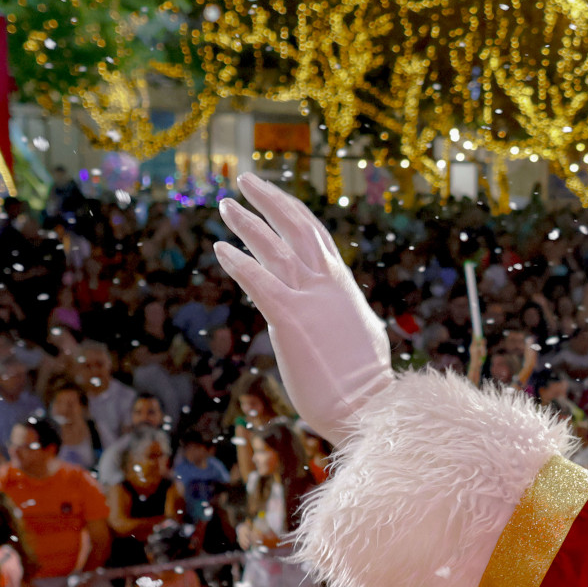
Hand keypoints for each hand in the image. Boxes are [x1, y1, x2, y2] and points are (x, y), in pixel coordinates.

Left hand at [214, 174, 391, 441]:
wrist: (367, 406)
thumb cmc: (363, 382)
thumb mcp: (361, 334)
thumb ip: (347, 314)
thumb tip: (346, 311)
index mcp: (343, 286)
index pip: (316, 235)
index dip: (291, 210)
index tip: (271, 195)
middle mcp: (327, 284)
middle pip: (297, 226)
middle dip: (269, 199)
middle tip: (244, 179)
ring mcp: (310, 299)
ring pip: (275, 247)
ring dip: (247, 223)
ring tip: (225, 206)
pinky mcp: (290, 319)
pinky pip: (259, 281)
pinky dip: (239, 262)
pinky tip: (220, 249)